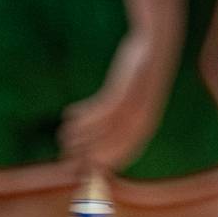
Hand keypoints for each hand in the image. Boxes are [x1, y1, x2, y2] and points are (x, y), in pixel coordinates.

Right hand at [59, 31, 170, 171]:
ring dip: (79, 135)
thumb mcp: (136, 100)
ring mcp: (134, 104)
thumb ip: (124, 121)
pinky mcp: (125, 87)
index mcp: (146, 126)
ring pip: (103, 129)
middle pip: (111, 147)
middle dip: (85, 155)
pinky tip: (69, 113)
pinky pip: (101, 108)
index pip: (123, 155)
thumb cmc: (142, 76)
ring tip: (62, 134)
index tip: (80, 171)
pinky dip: (84, 115)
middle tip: (63, 155)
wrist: (155, 45)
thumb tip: (101, 141)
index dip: (100, 165)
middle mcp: (142, 119)